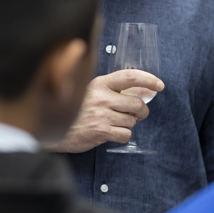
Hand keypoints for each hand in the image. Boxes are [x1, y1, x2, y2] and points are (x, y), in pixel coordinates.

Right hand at [46, 69, 163, 152]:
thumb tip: (141, 90)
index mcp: (99, 83)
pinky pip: (125, 134)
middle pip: (137, 103)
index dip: (148, 79)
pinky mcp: (101, 132)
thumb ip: (111, 89)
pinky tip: (112, 133)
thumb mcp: (90, 91)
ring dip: (129, 124)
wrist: (54, 130)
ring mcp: (101, 115)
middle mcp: (101, 97)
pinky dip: (123, 135)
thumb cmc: (75, 110)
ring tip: (116, 123)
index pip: (130, 77)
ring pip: (132, 120)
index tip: (159, 85)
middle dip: (142, 110)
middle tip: (138, 113)